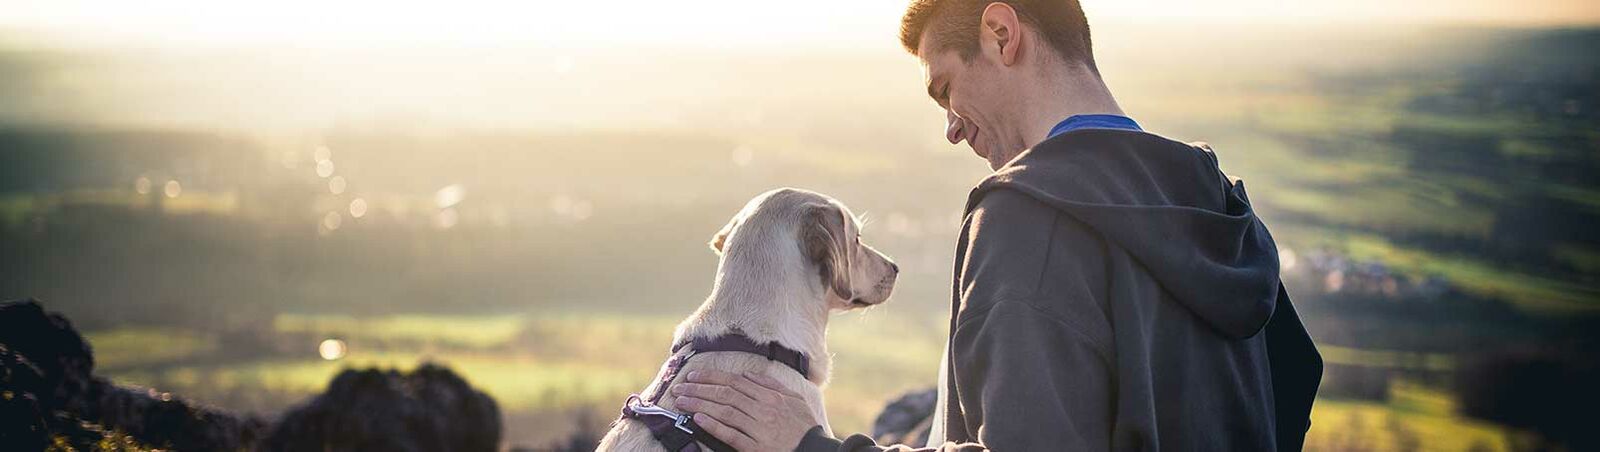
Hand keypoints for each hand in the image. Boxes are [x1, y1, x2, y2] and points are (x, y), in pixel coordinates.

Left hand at [671, 370, 819, 451]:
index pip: (735, 383)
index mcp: (771, 397)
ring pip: (725, 412)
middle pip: (726, 395)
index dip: (712, 378)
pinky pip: (731, 435)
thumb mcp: (795, 400)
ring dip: (700, 405)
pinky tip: (698, 420)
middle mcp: (763, 410)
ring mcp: (758, 428)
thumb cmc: (804, 426)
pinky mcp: (755, 447)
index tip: (695, 376)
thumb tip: (750, 375)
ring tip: (682, 402)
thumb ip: (772, 386)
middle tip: (680, 388)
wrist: (814, 451)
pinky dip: (714, 426)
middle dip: (700, 390)